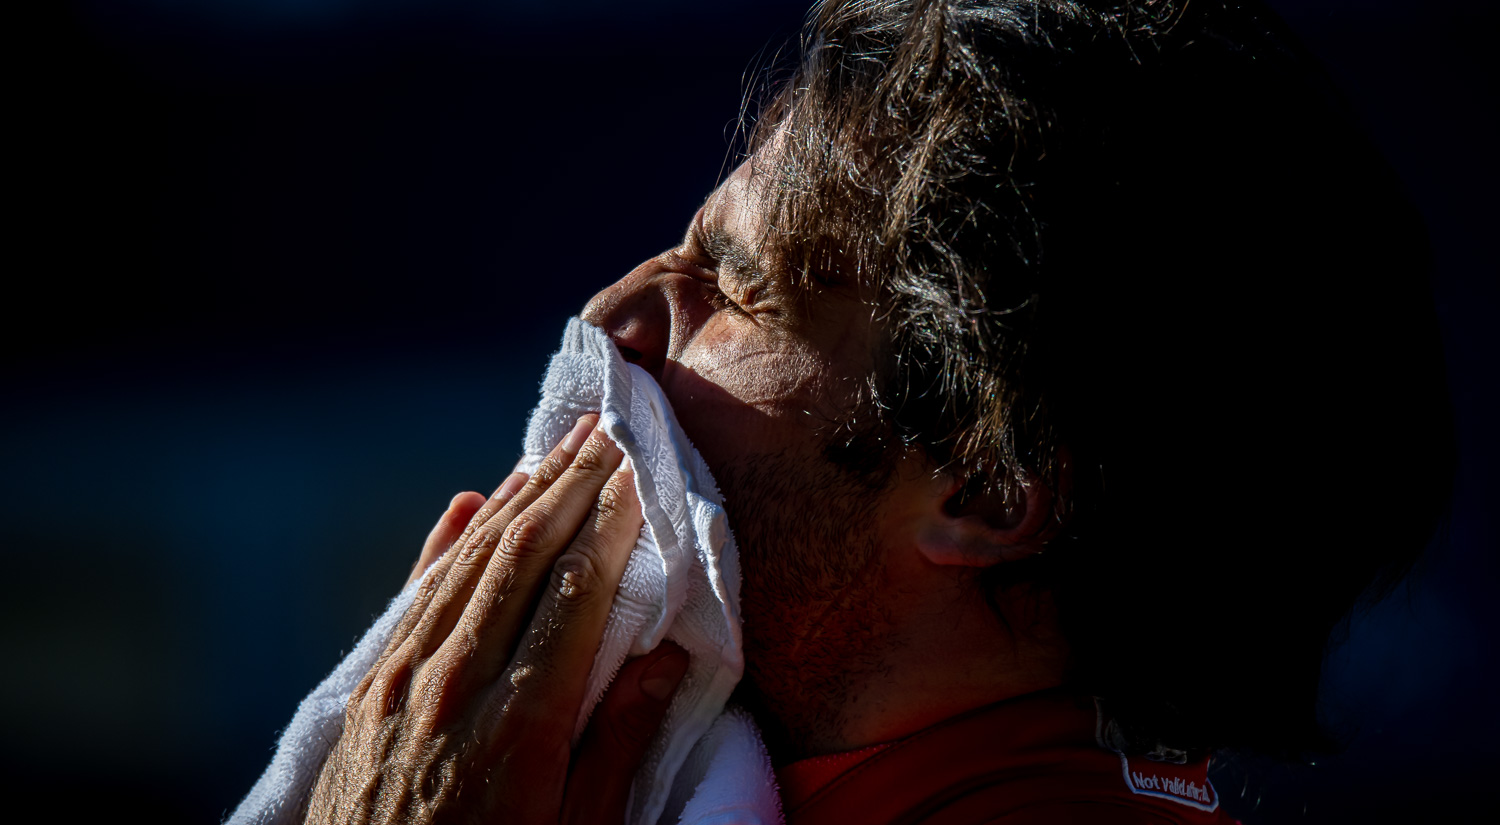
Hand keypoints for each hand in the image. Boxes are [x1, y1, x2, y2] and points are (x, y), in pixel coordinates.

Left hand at [307, 415, 689, 824]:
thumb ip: (616, 747)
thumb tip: (664, 659)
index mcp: (517, 723)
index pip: (576, 591)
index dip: (611, 520)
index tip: (641, 466)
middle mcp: (452, 684)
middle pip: (520, 557)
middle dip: (568, 483)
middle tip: (607, 426)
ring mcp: (400, 683)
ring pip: (465, 563)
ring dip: (514, 497)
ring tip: (555, 446)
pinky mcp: (368, 692)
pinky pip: (415, 595)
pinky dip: (446, 541)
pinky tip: (469, 499)